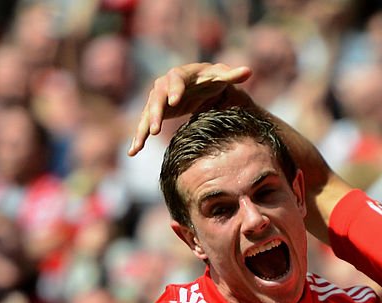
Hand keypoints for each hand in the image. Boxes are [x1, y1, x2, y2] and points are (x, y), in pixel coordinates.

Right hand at [129, 63, 252, 155]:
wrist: (198, 85)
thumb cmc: (211, 79)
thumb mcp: (221, 77)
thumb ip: (232, 75)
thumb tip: (248, 71)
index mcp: (182, 75)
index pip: (176, 79)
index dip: (174, 89)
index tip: (174, 101)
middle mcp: (165, 84)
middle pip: (157, 97)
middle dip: (154, 112)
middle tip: (155, 128)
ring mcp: (158, 99)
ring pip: (147, 112)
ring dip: (143, 127)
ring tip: (139, 145)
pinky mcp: (156, 112)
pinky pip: (145, 124)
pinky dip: (139, 137)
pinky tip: (133, 152)